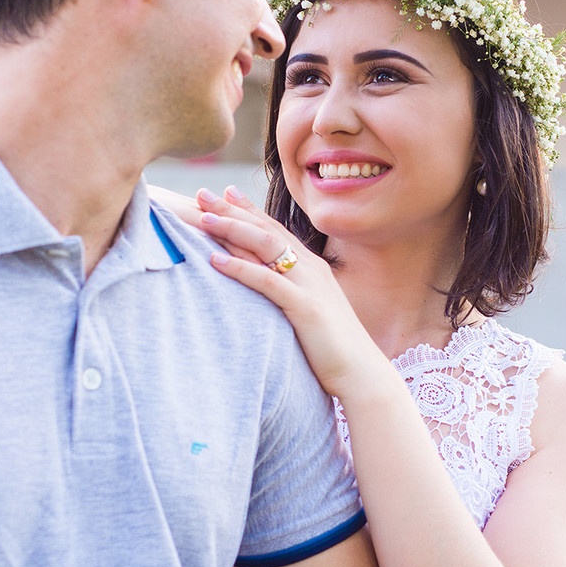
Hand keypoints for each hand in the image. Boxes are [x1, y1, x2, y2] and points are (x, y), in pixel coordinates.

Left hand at [189, 187, 388, 398]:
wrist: (363, 373)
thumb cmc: (334, 349)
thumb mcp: (311, 312)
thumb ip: (293, 294)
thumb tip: (270, 290)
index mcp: (312, 267)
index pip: (275, 230)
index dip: (249, 210)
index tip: (224, 193)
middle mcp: (311, 269)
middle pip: (266, 230)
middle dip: (233, 210)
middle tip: (202, 194)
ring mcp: (310, 286)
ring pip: (265, 246)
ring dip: (232, 230)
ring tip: (202, 219)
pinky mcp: (306, 307)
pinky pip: (267, 281)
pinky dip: (240, 268)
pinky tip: (215, 259)